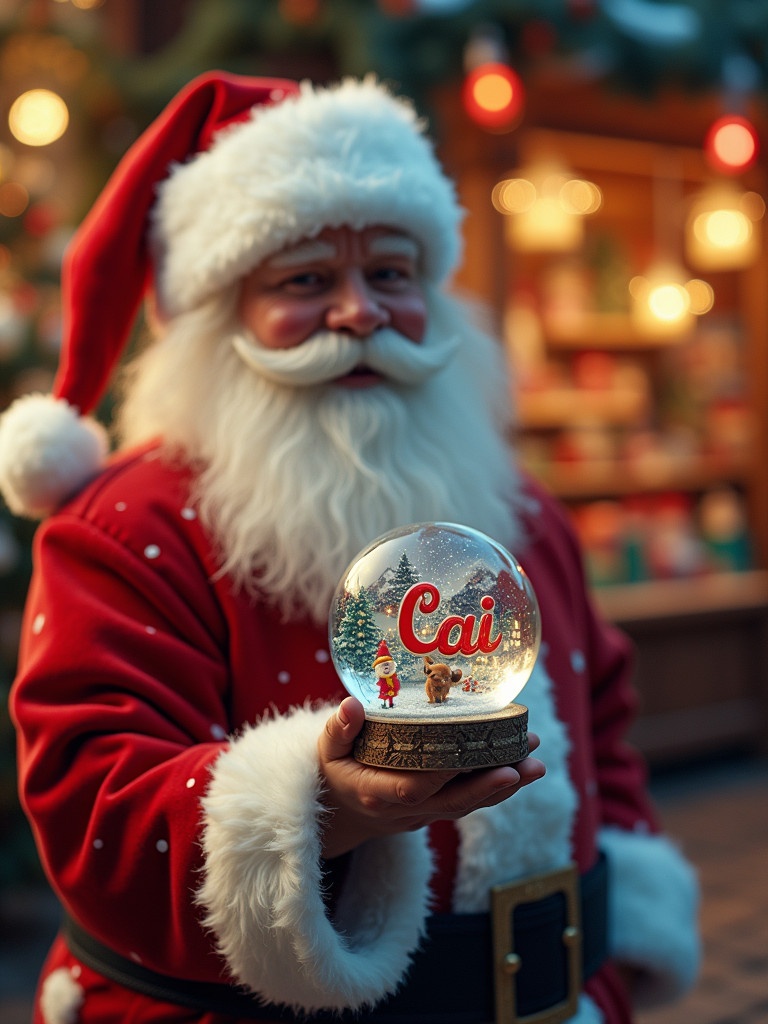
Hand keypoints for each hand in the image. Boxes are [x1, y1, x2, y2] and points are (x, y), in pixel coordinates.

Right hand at [318, 696, 545, 858]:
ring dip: (505, 787)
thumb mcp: (326, 750)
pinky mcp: (434, 810)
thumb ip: (338, 729)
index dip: (442, 775)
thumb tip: (351, 705)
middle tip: (526, 764)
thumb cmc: (334, 770)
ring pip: (467, 805)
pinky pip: (468, 802)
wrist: (338, 813)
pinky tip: (523, 768)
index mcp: (375, 793)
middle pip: (452, 803)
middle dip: (491, 786)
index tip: (470, 756)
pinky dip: (497, 788)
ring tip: (537, 764)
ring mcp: (422, 814)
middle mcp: (403, 809)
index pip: (412, 788)